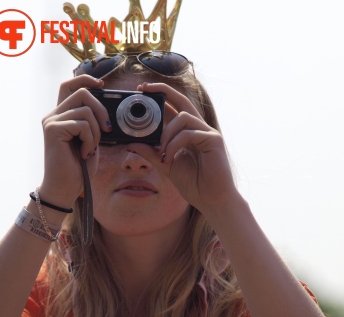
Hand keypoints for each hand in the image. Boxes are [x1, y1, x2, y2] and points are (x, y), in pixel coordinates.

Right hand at [39, 76, 111, 206]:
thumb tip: (106, 108)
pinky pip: (82, 124)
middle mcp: (53, 115)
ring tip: (90, 148)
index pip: (69, 85)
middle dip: (101, 109)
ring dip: (96, 132)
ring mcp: (51, 121)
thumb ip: (94, 123)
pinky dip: (90, 140)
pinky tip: (84, 153)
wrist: (65, 188)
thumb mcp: (91, 141)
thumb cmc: (79, 168)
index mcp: (61, 116)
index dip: (86, 79)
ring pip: (85, 110)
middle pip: (82, 92)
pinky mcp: (53, 129)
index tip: (102, 84)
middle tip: (107, 130)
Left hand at [127, 82, 236, 214]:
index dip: (160, 96)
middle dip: (162, 91)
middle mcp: (199, 128)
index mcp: (188, 133)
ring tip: (160, 151)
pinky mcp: (213, 140)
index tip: (142, 91)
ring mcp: (208, 133)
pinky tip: (168, 157)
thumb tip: (130, 143)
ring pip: (183, 117)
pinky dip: (174, 144)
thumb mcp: (166, 166)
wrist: (211, 200)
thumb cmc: (194, 184)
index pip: (174, 108)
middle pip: (181, 101)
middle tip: (143, 90)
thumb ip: (150, 153)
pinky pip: (189, 133)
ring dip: (166, 133)